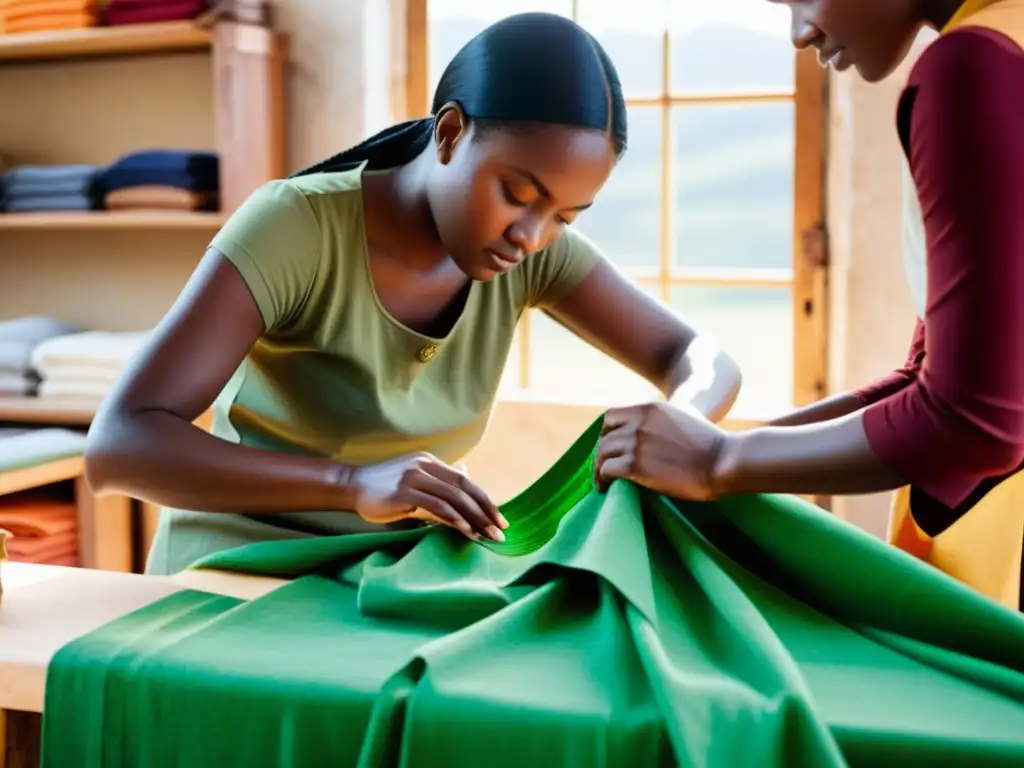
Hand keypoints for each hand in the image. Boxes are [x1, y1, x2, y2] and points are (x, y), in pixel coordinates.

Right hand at [348, 453, 507, 540]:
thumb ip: (436, 485)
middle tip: (501, 529)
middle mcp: (425, 466)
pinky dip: (454, 518)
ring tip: (487, 535)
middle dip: (486, 509)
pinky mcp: (404, 492)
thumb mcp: (413, 481)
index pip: (464, 480)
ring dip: (474, 517)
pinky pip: (436, 505)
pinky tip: (465, 530)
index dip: (484, 499)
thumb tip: (462, 493)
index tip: (498, 517)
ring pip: (454, 496)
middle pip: (464, 487)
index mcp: (429, 462)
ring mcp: (414, 477)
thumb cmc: (382, 489)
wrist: (351, 486)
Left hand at [594, 401, 729, 500]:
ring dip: (599, 468)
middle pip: (604, 437)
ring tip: (602, 482)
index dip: (607, 433)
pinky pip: (607, 470)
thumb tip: (653, 437)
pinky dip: (602, 480)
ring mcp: (636, 442)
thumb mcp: (683, 418)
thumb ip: (663, 422)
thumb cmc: (711, 446)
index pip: (611, 417)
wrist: (724, 461)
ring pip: (602, 453)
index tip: (610, 448)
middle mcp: (638, 422)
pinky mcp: (635, 465)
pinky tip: (605, 489)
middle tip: (604, 468)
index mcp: (649, 408)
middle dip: (602, 453)